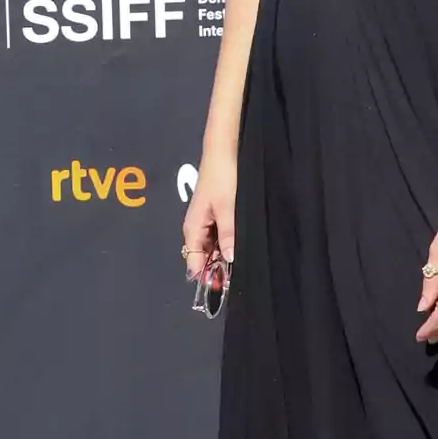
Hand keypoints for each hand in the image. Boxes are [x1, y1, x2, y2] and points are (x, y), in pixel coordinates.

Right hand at [182, 149, 236, 280]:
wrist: (224, 150)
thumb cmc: (223, 177)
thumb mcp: (228, 209)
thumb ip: (229, 236)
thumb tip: (230, 261)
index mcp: (193, 229)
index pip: (194, 264)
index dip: (209, 278)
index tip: (228, 288)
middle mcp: (196, 228)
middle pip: (203, 259)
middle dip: (218, 271)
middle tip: (239, 279)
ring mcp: (206, 222)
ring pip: (213, 249)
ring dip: (225, 258)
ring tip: (244, 266)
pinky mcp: (216, 215)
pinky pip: (219, 238)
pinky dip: (228, 245)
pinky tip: (242, 247)